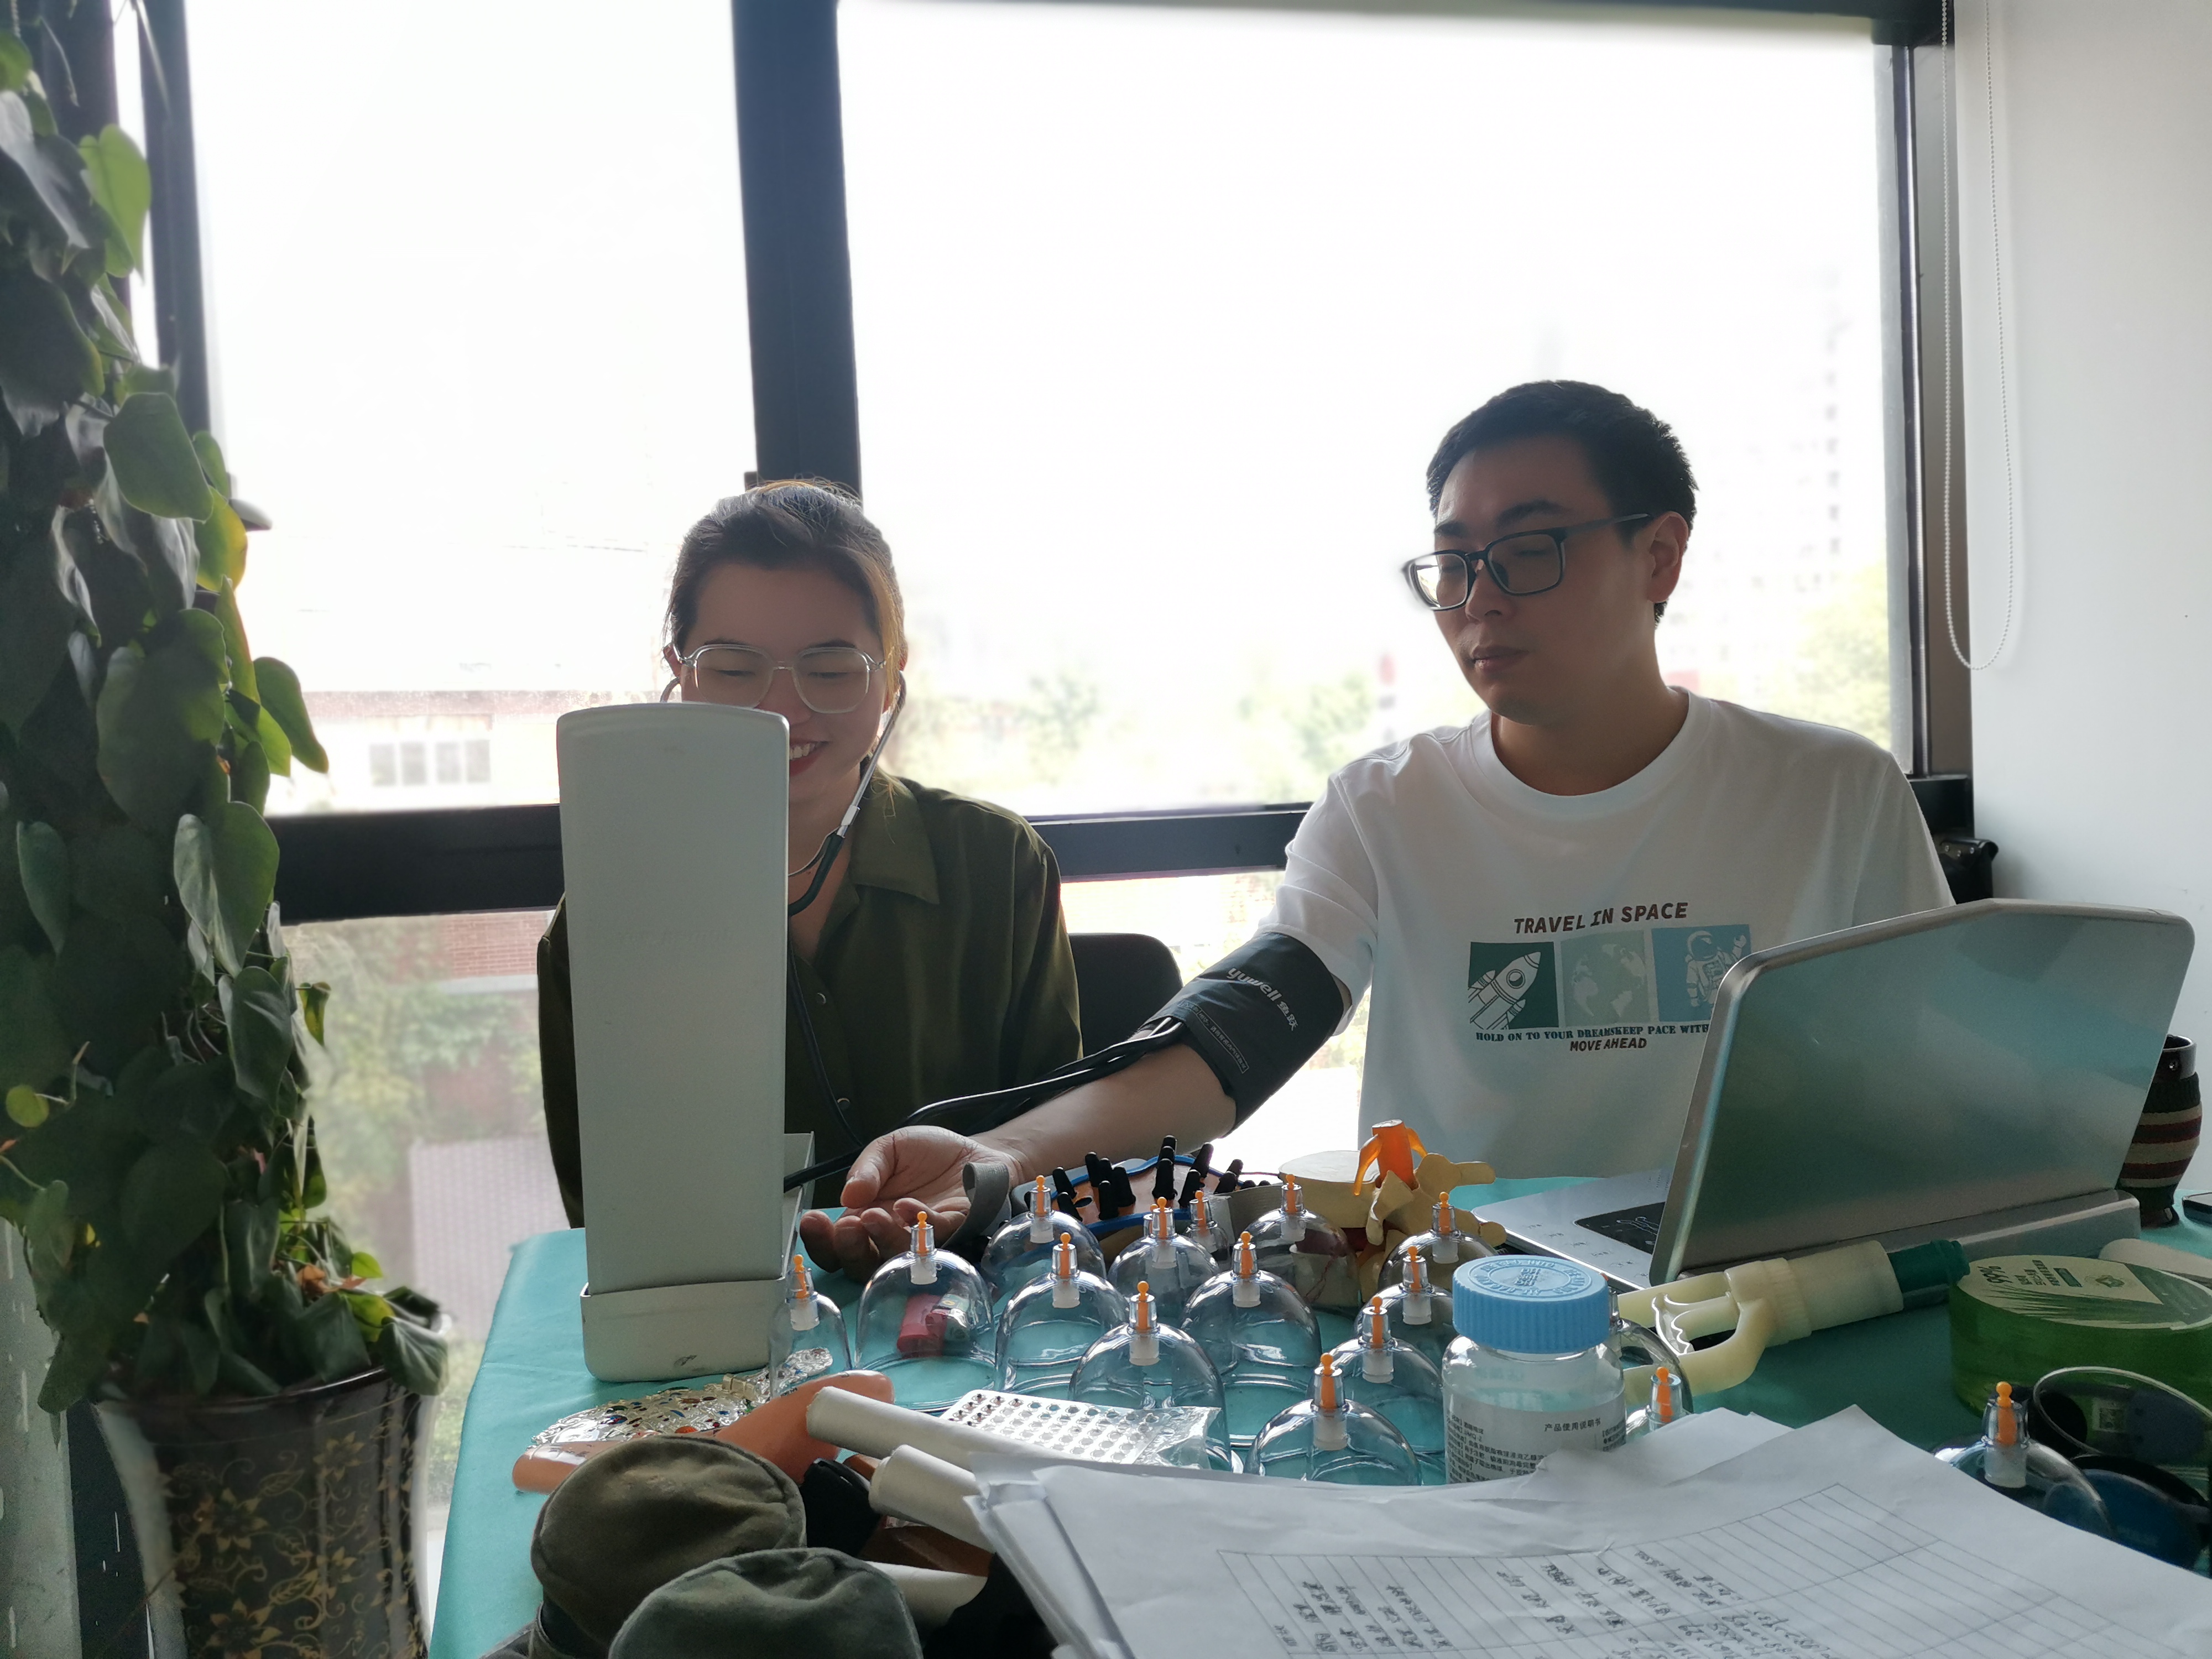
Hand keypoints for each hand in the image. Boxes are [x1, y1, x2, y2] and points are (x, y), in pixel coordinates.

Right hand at [796, 1126, 1019, 1280]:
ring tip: (874, 1215)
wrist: (972, 1152)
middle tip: (846, 1226)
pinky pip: (934, 1236)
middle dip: (848, 1248)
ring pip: (896, 1256)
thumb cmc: (927, 1155)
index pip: (835, 1244)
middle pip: (860, 1262)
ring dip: (882, 1238)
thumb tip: (848, 1195)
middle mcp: (889, 1237)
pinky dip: (917, 1223)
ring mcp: (921, 1240)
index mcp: (866, 1219)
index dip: (820, 1240)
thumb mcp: (888, 1149)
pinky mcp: (954, 1231)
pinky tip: (906, 1205)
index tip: (811, 1222)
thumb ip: (867, 1169)